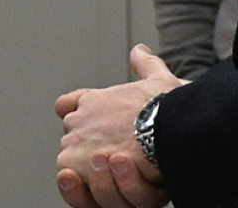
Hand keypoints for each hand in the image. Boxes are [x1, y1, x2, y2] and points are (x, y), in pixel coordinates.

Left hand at [54, 45, 184, 207]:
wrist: (169, 127)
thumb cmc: (169, 108)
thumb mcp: (159, 80)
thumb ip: (145, 66)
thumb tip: (139, 51)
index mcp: (93, 101)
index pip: (68, 106)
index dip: (77, 115)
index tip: (97, 128)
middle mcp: (79, 121)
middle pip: (73, 141)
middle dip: (92, 154)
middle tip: (121, 159)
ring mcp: (75, 143)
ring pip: (74, 166)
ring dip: (95, 173)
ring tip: (120, 166)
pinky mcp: (76, 165)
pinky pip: (75, 183)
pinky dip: (88, 186)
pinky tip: (109, 178)